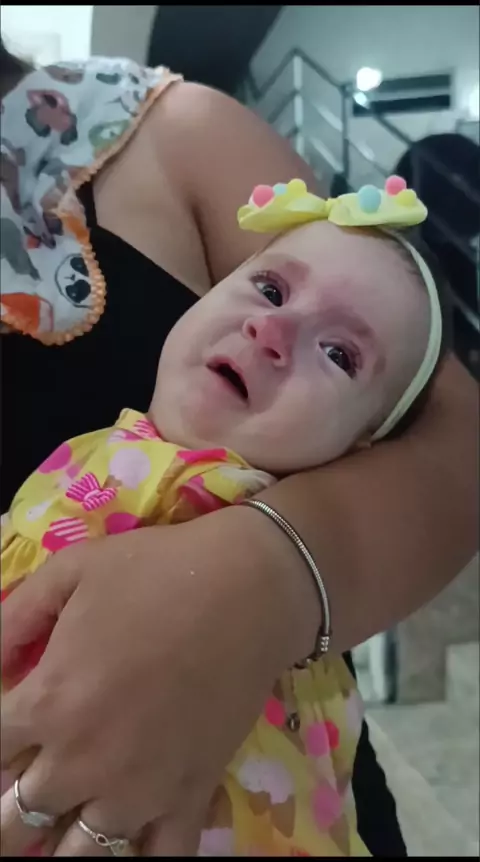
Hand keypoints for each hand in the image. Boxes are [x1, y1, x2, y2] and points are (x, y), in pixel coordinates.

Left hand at [1, 506, 318, 855]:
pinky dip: (134, 857)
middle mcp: (82, 762)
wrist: (249, 587)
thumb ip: (14, 617)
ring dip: (57, 840)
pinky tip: (126, 835)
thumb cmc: (157, 570)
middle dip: (6, 809)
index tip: (10, 737)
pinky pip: (157, 860)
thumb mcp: (72, 570)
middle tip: (27, 782)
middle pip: (12, 821)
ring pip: (75, 855)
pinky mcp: (189, 798)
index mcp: (48, 703)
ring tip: (66, 812)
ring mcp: (138, 791)